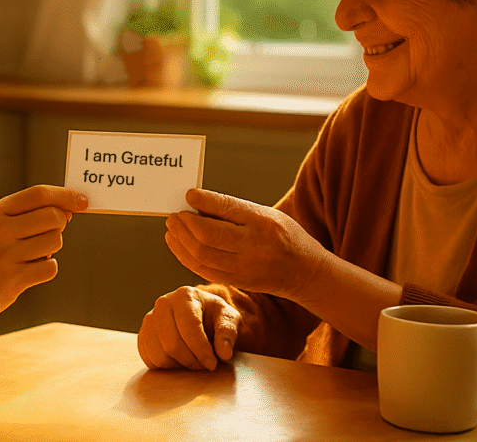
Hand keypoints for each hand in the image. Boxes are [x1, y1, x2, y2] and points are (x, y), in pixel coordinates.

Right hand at [0, 185, 86, 330]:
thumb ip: (30, 213)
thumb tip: (71, 209)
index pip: (39, 194)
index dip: (66, 195)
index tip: (84, 200)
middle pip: (54, 217)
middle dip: (58, 226)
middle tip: (43, 236)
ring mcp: (5, 256)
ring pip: (55, 242)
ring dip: (50, 250)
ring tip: (29, 256)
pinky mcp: (12, 280)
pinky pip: (50, 267)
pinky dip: (46, 269)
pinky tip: (27, 271)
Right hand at [138, 286, 239, 369]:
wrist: (200, 316)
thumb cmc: (214, 317)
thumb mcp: (228, 319)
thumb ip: (228, 333)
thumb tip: (224, 353)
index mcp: (185, 295)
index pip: (189, 327)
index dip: (201, 350)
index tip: (212, 364)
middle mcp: (163, 303)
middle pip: (172, 344)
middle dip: (191, 361)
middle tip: (204, 366)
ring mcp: (149, 319)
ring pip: (160, 355)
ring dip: (179, 366)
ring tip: (194, 362)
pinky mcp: (143, 336)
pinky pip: (150, 359)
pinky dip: (167, 367)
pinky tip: (181, 361)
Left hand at [165, 189, 330, 300]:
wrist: (305, 272)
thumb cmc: (284, 235)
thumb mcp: (266, 214)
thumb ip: (233, 209)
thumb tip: (197, 201)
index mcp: (262, 224)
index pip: (228, 210)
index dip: (204, 202)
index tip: (188, 195)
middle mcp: (253, 247)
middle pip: (209, 237)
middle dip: (185, 225)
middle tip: (174, 214)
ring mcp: (243, 268)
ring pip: (202, 256)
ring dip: (181, 241)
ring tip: (172, 227)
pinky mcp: (236, 281)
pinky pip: (203, 270)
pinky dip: (186, 257)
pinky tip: (178, 244)